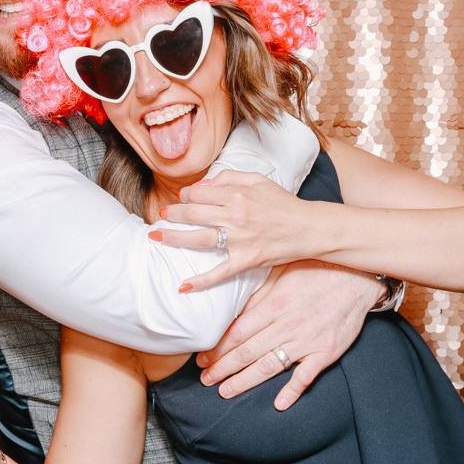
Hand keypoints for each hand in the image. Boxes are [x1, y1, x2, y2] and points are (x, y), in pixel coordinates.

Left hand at [155, 170, 327, 290]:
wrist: (308, 228)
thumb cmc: (284, 203)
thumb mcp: (260, 180)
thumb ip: (231, 177)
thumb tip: (205, 184)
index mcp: (238, 194)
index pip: (200, 193)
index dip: (186, 194)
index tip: (181, 198)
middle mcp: (235, 216)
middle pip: (193, 213)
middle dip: (173, 213)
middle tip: (162, 216)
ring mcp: (239, 240)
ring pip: (198, 239)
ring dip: (173, 237)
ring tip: (156, 236)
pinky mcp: (246, 260)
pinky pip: (219, 272)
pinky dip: (201, 281)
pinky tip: (183, 286)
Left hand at [196, 261, 383, 409]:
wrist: (358, 276)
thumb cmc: (317, 270)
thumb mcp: (282, 272)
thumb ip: (259, 293)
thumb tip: (233, 309)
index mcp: (273, 305)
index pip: (236, 332)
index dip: (217, 348)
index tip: (202, 357)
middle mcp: (286, 325)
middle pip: (246, 352)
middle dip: (222, 368)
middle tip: (204, 378)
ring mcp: (306, 341)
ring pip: (268, 366)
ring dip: (243, 382)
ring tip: (225, 392)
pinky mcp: (326, 351)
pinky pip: (306, 376)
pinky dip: (292, 391)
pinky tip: (279, 404)